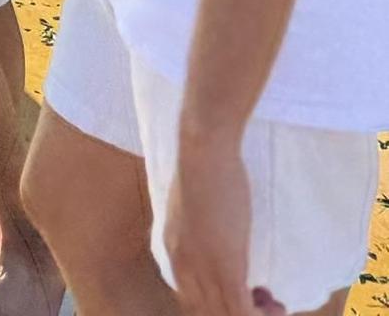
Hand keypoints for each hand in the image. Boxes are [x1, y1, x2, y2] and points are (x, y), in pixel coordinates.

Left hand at [165, 139, 259, 315]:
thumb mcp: (195, 208)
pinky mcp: (226, 266)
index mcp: (173, 251)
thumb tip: (214, 237)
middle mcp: (183, 266)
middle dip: (239, 312)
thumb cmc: (203, 167)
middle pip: (207, 312)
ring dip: (254, 315)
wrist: (204, 150)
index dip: (220, 303)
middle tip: (264, 299)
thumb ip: (199, 231)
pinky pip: (241, 312)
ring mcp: (203, 268)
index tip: (244, 291)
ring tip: (273, 305)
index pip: (192, 298)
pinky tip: (275, 305)